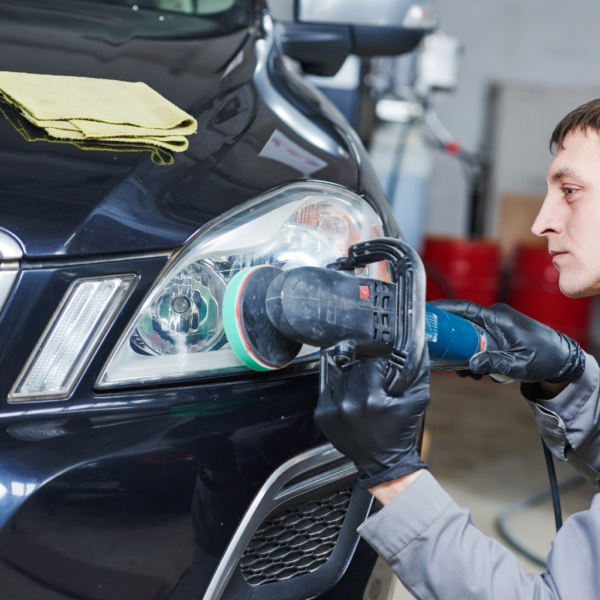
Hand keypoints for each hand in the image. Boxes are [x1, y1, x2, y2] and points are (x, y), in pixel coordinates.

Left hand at [314, 351, 429, 489]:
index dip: (380, 367)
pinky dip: (339, 393)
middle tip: (374, 386)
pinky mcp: (322, 416)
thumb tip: (420, 345)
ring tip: (362, 395)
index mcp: (372, 400)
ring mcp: (332, 411)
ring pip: (340, 377)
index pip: (371, 364)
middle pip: (354, 369)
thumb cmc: (400, 431)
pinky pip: (328, 390)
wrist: (383, 462)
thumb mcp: (416, 401)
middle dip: (365, 374)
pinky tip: (350, 402)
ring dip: (351, 382)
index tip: (384, 376)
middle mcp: (348, 405)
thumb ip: (418, 371)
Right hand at [430, 300, 584, 382]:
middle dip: (451, 341)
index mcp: (499, 318)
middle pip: (462, 323)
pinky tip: (475, 369)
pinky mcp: (497, 332)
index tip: (426, 311)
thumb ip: (494, 363)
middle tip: (444, 359)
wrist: (562, 358)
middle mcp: (495, 317)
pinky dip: (472, 352)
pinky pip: (477, 338)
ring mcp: (496, 324)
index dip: (444, 308)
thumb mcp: (518, 364)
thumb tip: (470, 365)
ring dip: (463, 352)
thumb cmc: (544, 358)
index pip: (465, 308)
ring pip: (468, 334)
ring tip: (466, 372)